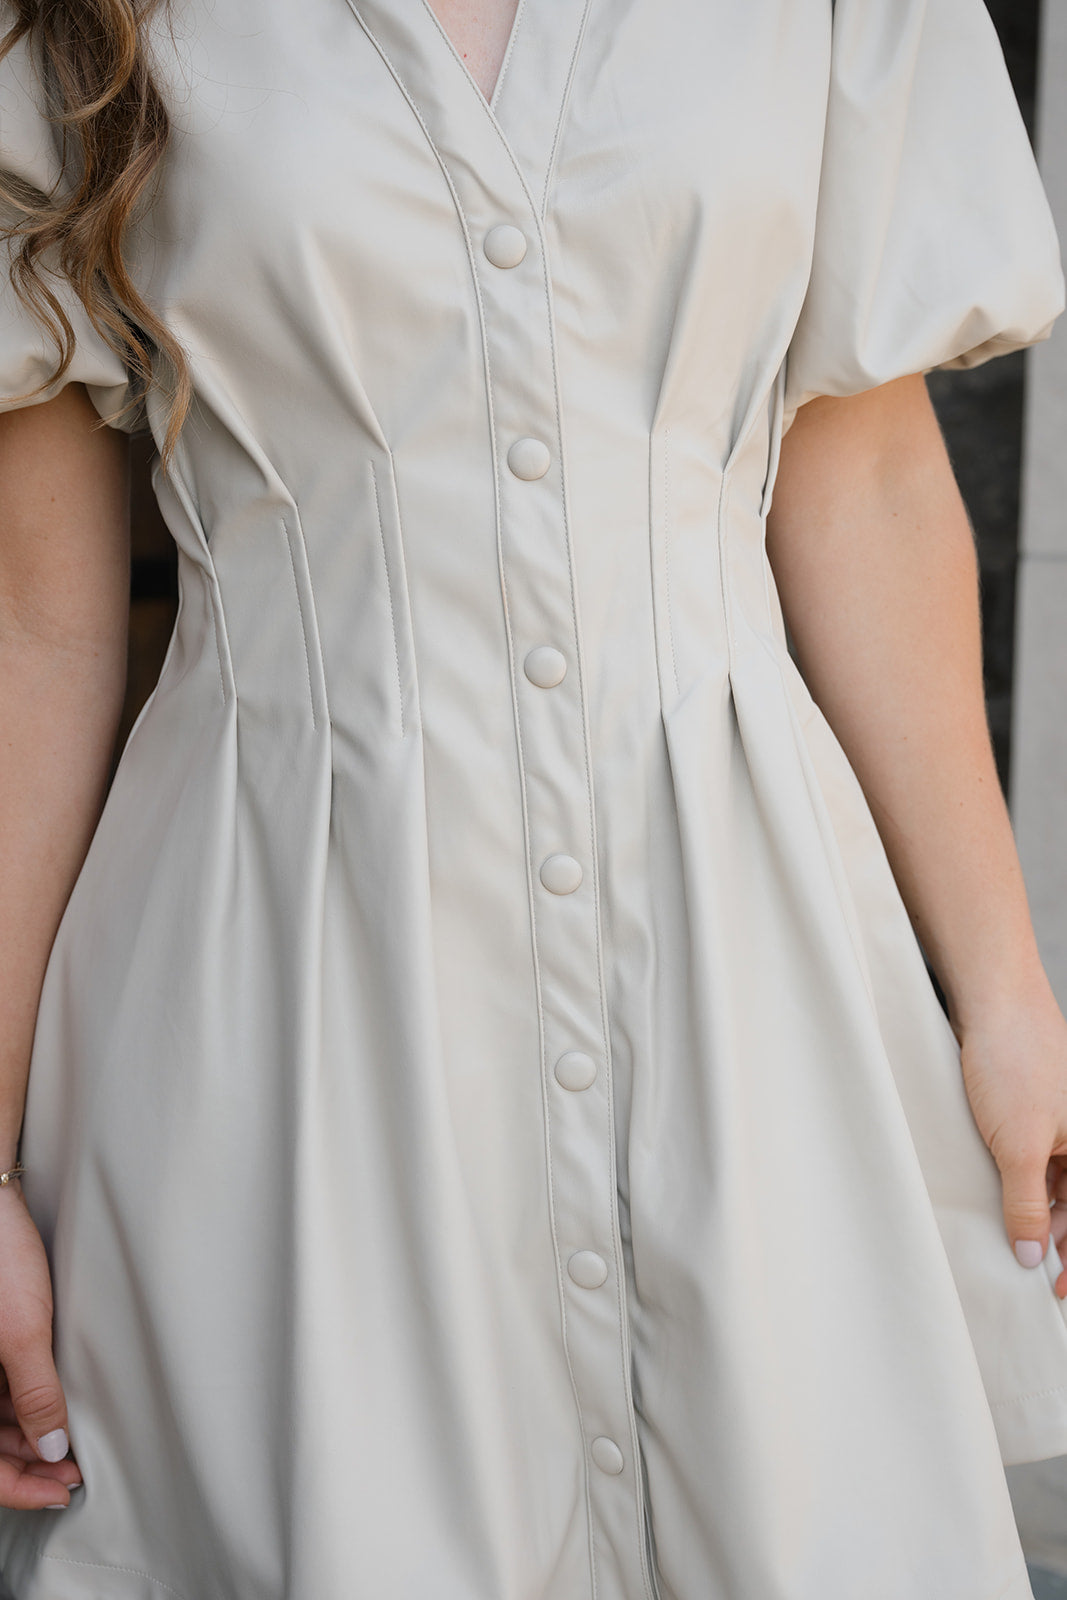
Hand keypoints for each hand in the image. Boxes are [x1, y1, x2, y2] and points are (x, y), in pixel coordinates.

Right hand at [0, 1184, 81, 1507]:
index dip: (22, 1489)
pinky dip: (21, 1405)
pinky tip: (52, 1405)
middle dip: (29, 1465)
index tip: (64, 1491)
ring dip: (28, 1437)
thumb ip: (36, 1398)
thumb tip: (53, 1451)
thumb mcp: (23, 1334)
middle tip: (76, 1471)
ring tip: (72, 1440)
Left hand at [957, 985, 1066, 1299]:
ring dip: (1043, 1215)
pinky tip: (1007, 1202)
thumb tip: (1031, 1256)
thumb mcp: (1018, 1146)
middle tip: (1031, 1270)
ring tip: (1014, 1241)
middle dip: (1060, 1239)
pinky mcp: (1042, 1110)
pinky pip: (1045, 1160)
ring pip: (1063, 1185)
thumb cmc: (1014, 1064)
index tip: (1056, 1293)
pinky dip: (1030, 1185)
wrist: (994, 1001)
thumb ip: (1027, 1205)